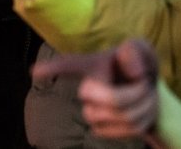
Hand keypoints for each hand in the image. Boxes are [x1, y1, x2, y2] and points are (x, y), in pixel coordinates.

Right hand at [32, 39, 159, 140]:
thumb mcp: (140, 50)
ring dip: (142, 105)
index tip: (35, 71)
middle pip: (112, 99)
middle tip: (143, 84)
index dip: (52, 67)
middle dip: (133, 93)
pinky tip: (141, 112)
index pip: (69, 64)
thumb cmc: (138, 66)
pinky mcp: (103, 129)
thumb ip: (134, 52)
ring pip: (123, 116)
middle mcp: (87, 89)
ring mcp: (93, 111)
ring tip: (144, 95)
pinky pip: (127, 131)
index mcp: (93, 65)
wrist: (145, 90)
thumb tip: (133, 72)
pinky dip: (143, 121)